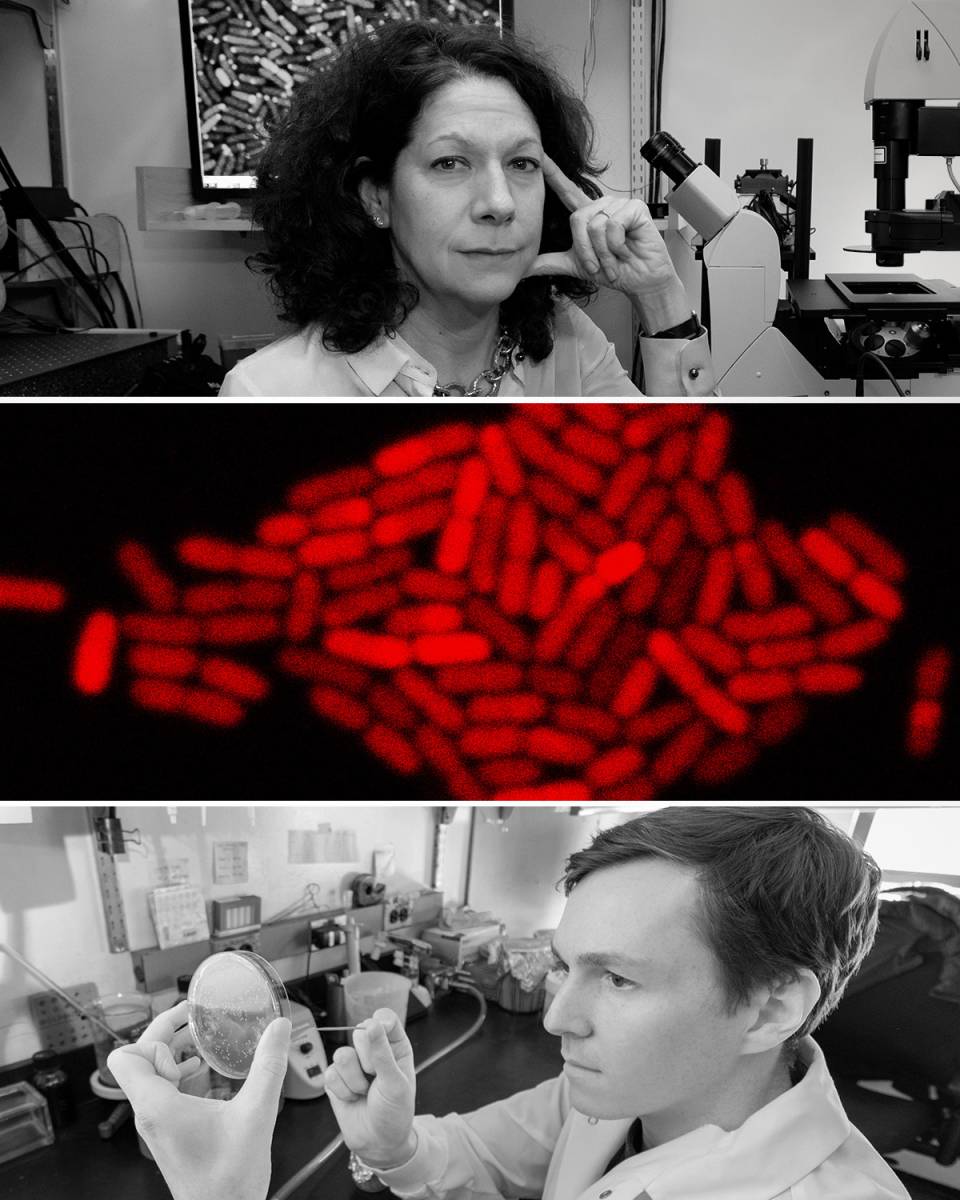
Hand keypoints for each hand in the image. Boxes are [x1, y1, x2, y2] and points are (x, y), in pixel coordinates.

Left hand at [107, 1000, 290, 1199]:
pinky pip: (158, 1092)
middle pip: (137, 1060)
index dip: (153, 1033)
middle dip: (164, 1033)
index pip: (126, 1058)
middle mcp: (150, 1114)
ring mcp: (156, 1126)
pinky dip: (175, 1074)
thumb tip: (279, 1028)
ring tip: (197, 1040)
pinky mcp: (167, 1134)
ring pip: (146, 1076)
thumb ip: (269, 1066)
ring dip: (168, 1054)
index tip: (184, 1018)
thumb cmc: (229, 1179)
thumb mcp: (256, 1114)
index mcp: (159, 1106)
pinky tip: (202, 1072)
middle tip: (192, 1017)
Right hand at [324, 1009, 415, 1168]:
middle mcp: (373, 1051)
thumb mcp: (395, 1082)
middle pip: (359, 1033)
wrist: (378, 1143)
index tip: (379, 1032)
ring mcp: (353, 1065)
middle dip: (367, 1060)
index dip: (379, 1023)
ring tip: (364, 1092)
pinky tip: (352, 1098)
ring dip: (354, 1079)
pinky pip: (330, 1073)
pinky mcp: (336, 1079)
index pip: (384, 1019)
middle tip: (376, 1078)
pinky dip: (342, 1090)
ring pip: (342, 1054)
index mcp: (394, 1046)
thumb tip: (373, 1024)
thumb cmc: (395, 1113)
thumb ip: (383, 1052)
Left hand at [525, 154, 689, 331]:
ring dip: (603, 252)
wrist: (641, 281)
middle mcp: (602, 206)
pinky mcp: (635, 208)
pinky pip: (613, 225)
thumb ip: (550, 263)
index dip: (553, 174)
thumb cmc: (616, 270)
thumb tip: (524, 267)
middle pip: (577, 219)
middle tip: (598, 265)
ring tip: (614, 259)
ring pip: (595, 225)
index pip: (567, 190)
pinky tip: (627, 250)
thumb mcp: (576, 266)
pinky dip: (616, 245)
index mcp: (588, 215)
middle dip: (585, 250)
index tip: (539, 156)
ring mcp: (619, 205)